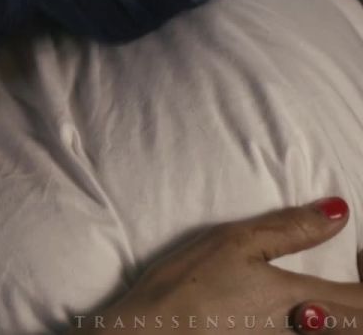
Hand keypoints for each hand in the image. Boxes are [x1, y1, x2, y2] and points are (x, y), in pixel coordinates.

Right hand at [70, 197, 362, 332]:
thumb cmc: (187, 287)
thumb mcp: (235, 243)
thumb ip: (292, 229)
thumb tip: (340, 211)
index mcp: (305, 302)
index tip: (357, 255)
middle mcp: (305, 334)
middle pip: (357, 325)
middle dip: (357, 303)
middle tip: (342, 281)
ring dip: (336, 319)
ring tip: (314, 302)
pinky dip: (309, 329)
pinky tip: (288, 317)